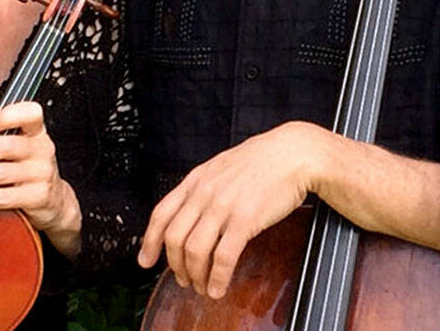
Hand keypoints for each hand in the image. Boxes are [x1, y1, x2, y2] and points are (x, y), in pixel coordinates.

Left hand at [0, 101, 80, 254]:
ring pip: (0, 173)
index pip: (30, 114)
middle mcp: (42, 150)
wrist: (53, 200)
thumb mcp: (20, 142)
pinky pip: (2, 197)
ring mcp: (40, 174)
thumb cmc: (29, 166)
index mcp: (36, 132)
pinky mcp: (36, 197)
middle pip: (6, 147)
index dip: (10, 116)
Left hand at [137, 121, 326, 298]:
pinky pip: (223, 256)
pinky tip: (219, 286)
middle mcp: (205, 192)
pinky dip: (218, 277)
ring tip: (202, 286)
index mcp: (197, 179)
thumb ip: (204, 187)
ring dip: (195, 275)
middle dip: (175, 266)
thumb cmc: (263, 160)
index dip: (149, 241)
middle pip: (174, 237)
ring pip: (195, 251)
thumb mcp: (222, 166)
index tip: (146, 260)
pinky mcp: (245, 219)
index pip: (161, 213)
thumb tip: (192, 212)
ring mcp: (223, 206)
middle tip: (183, 279)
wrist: (293, 153)